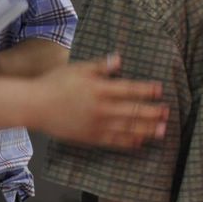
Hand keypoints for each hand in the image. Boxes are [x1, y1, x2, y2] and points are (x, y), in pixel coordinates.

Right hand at [35, 54, 167, 148]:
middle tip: (167, 113)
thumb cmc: (54, 83)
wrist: (35, 106)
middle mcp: (101, 108)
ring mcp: (97, 125)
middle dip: (152, 112)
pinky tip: (139, 141)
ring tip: (161, 130)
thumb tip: (119, 60)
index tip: (160, 90)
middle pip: (133, 111)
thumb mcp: (77, 68)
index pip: (129, 89)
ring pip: (128, 128)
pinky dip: (129, 142)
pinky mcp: (90, 137)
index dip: (147, 90)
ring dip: (147, 129)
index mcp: (99, 89)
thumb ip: (100, 66)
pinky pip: (115, 141)